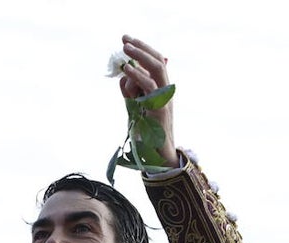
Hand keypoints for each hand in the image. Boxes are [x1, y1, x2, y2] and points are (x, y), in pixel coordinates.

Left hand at [117, 35, 176, 167]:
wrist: (158, 157)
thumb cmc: (147, 136)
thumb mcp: (135, 109)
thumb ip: (130, 93)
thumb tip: (122, 77)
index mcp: (162, 90)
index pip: (156, 62)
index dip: (143, 49)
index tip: (128, 40)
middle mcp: (166, 92)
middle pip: (158, 61)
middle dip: (141, 47)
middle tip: (124, 39)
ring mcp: (165, 100)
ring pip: (157, 69)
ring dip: (140, 56)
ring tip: (125, 48)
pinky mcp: (160, 110)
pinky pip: (150, 87)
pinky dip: (138, 75)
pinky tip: (126, 69)